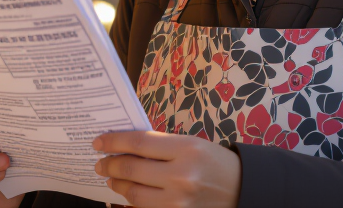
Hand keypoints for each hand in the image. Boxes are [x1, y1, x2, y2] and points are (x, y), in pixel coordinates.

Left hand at [94, 131, 240, 207]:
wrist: (243, 190)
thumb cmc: (215, 163)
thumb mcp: (192, 144)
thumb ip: (160, 145)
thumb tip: (124, 146)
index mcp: (187, 149)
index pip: (138, 143)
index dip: (114, 141)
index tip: (99, 142)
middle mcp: (182, 176)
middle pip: (131, 169)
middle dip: (110, 165)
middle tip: (100, 162)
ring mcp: (179, 202)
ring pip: (134, 194)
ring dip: (118, 185)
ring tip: (112, 178)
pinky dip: (133, 201)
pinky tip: (128, 193)